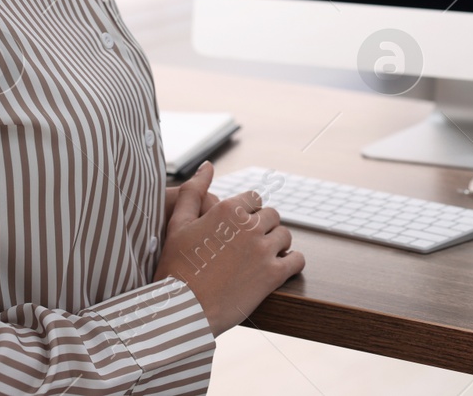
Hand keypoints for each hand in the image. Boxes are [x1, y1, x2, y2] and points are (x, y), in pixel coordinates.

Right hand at [153, 161, 304, 334]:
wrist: (182, 307)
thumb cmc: (176, 265)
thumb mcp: (178, 222)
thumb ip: (193, 190)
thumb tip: (208, 165)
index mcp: (229, 209)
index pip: (254, 198)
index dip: (248, 211)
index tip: (241, 226)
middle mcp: (250, 226)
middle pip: (272, 215)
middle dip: (263, 226)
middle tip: (251, 242)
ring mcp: (263, 250)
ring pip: (285, 235)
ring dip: (277, 243)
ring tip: (263, 255)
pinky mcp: (273, 275)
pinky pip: (297, 260)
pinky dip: (293, 262)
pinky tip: (281, 268)